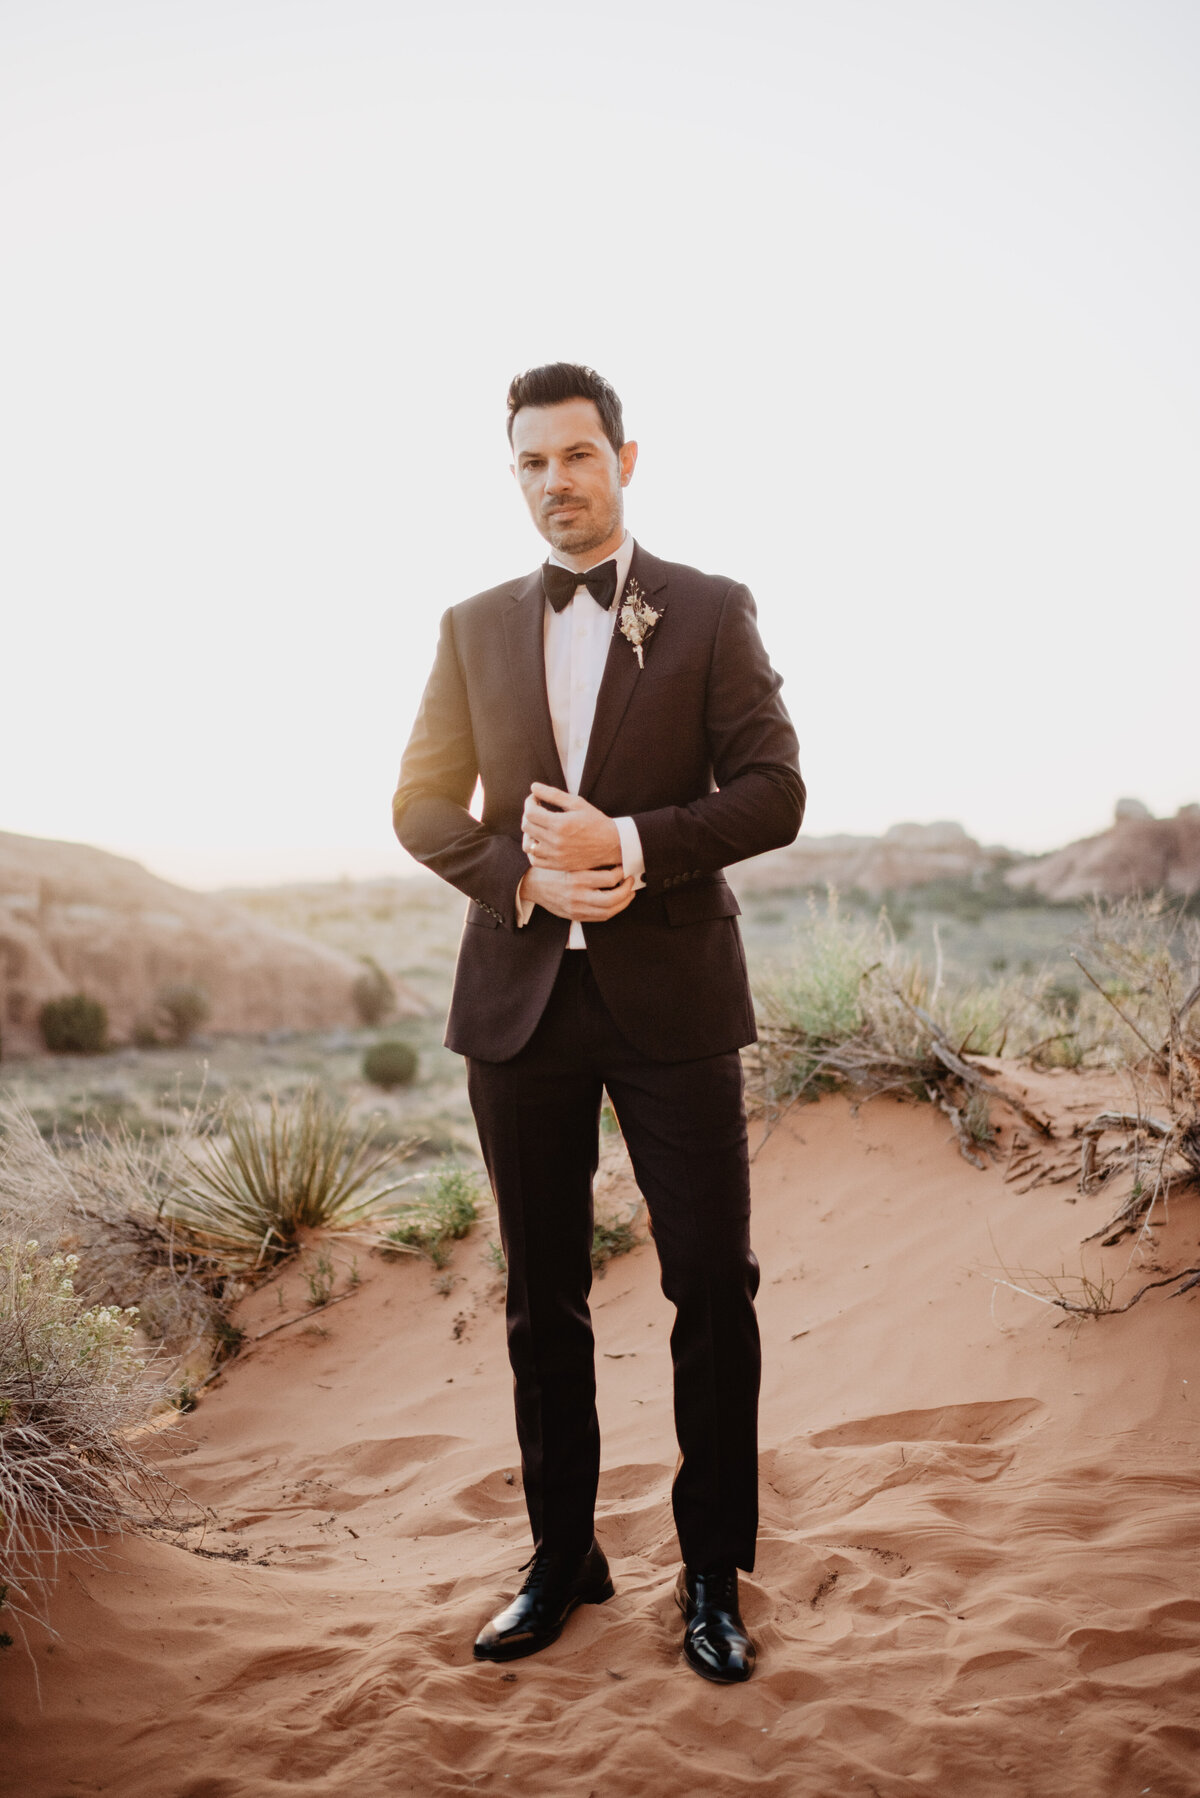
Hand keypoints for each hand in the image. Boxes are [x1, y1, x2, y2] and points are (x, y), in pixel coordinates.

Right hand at [519, 865, 634, 922]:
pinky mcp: (575, 916)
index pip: (609, 878)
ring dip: (623, 902)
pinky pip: (600, 918)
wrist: (532, 884)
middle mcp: (578, 895)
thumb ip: (587, 860)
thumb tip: (611, 856)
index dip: (621, 873)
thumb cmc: (552, 869)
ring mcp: (577, 908)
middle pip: (612, 898)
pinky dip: (612, 910)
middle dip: (627, 890)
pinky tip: (617, 903)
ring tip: (628, 893)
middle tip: (631, 881)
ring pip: (608, 911)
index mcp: (577, 878)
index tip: (623, 867)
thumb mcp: (568, 860)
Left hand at [521, 784, 621, 873]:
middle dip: (529, 814)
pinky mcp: (558, 865)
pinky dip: (532, 850)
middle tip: (538, 810)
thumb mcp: (577, 803)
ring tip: (537, 827)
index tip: (536, 799)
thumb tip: (533, 787)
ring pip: (527, 844)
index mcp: (560, 824)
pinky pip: (535, 860)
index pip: (530, 812)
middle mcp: (555, 841)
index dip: (530, 802)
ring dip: (529, 833)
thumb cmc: (595, 821)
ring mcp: (556, 855)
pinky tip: (540, 842)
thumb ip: (553, 794)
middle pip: (526, 826)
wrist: (612, 844)